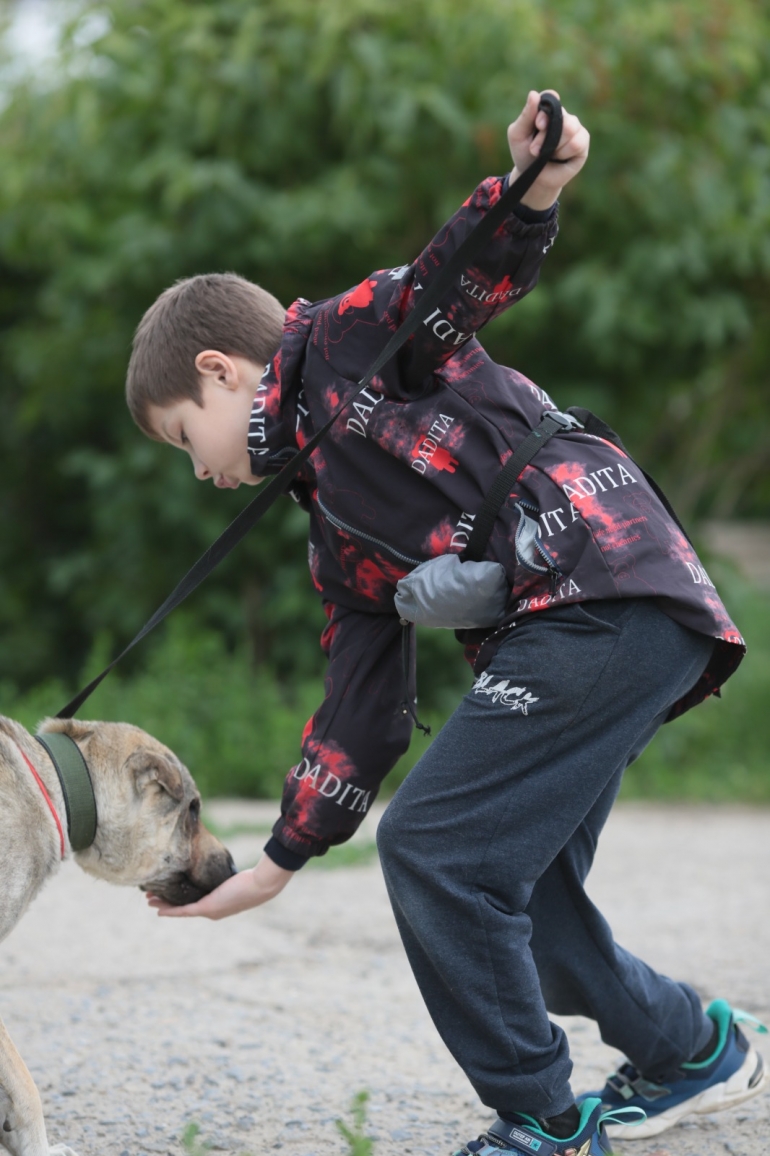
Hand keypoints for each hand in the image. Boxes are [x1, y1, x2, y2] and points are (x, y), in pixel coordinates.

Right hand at [146, 854, 293, 919]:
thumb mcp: (230, 874)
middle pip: (182, 906)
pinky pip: (185, 910)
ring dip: (164, 905)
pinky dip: (171, 910)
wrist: (259, 885)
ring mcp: (208, 911)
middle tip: (150, 897)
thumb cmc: (250, 878)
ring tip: (149, 900)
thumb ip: (219, 869)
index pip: (190, 901)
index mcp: (215, 903)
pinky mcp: (208, 907)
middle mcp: (210, 910)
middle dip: (166, 901)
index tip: (164, 894)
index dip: (176, 898)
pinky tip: (159, 910)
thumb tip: (213, 855)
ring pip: (180, 909)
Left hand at [507, 89, 589, 210]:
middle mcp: (562, 116)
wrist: (533, 179)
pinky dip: (564, 153)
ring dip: (554, 146)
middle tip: (535, 150)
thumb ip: (526, 116)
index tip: (538, 125)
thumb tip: (534, 94)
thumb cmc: (524, 155)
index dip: (545, 111)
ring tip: (547, 155)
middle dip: (545, 136)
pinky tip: (559, 158)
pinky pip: (576, 143)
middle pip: (561, 116)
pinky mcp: (583, 143)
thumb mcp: (518, 135)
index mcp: (546, 110)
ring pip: (570, 128)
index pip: (551, 97)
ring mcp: (575, 128)